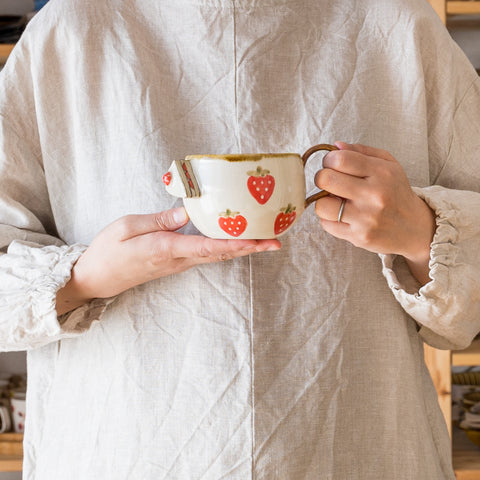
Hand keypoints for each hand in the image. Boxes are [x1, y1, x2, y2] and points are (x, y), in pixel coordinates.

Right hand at [56, 207, 280, 313]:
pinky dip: (226, 248)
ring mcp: (179, 263)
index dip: (237, 244)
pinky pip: (207, 254)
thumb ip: (158, 220)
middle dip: (250, 248)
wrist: (97, 278)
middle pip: (221, 253)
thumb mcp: (127, 227)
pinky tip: (235, 240)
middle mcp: (179, 259)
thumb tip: (186, 213)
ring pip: (217, 255)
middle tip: (276, 241)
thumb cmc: (109, 250)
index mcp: (167, 249)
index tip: (260, 241)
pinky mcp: (176, 262)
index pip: (209, 247)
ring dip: (242, 248)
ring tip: (264, 240)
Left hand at [314, 142, 434, 284]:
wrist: (414, 227)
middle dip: (322, 178)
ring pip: (321, 206)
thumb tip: (335, 146)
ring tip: (336, 201)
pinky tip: (342, 216)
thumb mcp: (388, 164)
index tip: (332, 164)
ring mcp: (366, 218)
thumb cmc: (396, 192)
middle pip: (326, 180)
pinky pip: (326, 224)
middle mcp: (374, 195)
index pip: (340, 159)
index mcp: (382, 173)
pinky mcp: (359, 237)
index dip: (329, 160)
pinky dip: (330, 219)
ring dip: (323, 202)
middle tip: (330, 182)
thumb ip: (361, 151)